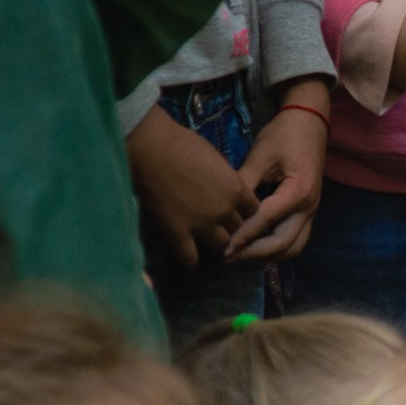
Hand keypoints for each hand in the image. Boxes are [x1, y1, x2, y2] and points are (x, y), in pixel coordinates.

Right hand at [128, 106, 261, 268]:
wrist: (152, 147)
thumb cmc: (181, 143)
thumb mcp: (216, 159)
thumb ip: (225, 179)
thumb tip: (225, 188)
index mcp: (236, 189)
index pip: (253, 210)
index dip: (244, 211)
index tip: (235, 210)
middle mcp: (225, 210)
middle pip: (239, 229)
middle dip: (232, 228)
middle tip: (220, 225)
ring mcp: (203, 224)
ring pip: (222, 245)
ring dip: (216, 243)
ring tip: (206, 240)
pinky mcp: (179, 233)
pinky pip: (190, 258)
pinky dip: (190, 261)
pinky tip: (188, 259)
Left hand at [227, 79, 328, 261]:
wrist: (309, 124)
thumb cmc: (284, 135)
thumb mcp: (260, 156)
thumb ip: (244, 183)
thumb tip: (223, 207)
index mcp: (298, 192)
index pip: (267, 221)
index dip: (244, 236)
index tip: (224, 246)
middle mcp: (308, 208)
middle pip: (284, 244)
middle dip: (256, 254)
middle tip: (229, 256)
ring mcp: (310, 212)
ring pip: (293, 247)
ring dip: (268, 255)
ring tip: (241, 255)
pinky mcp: (306, 212)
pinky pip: (293, 239)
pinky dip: (275, 247)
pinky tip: (254, 245)